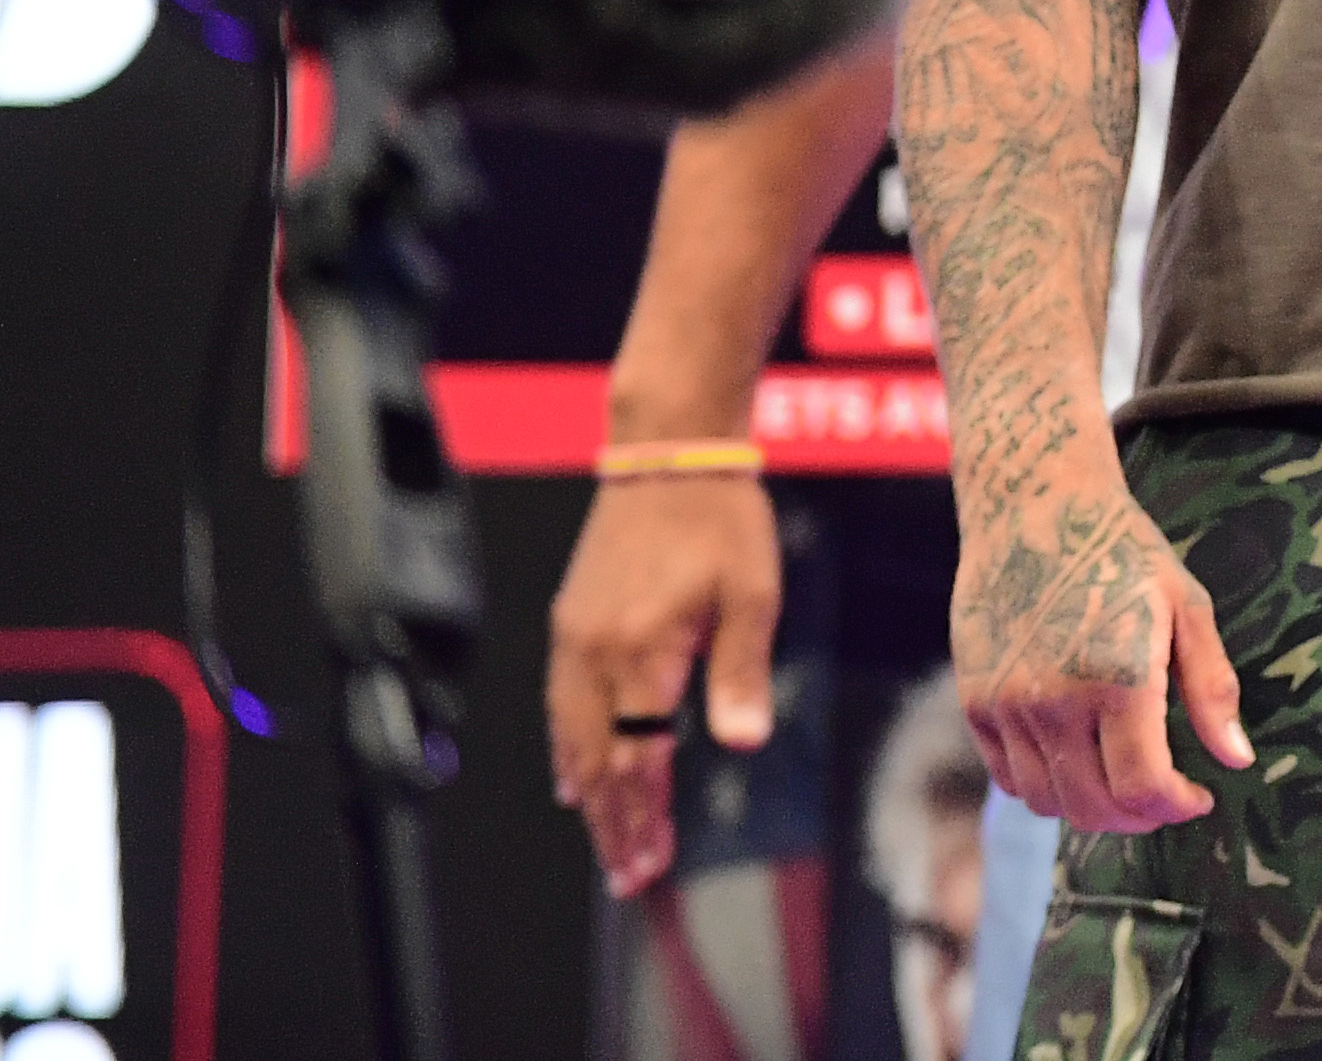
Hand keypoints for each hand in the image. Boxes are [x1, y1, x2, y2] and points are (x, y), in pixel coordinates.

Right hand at [547, 472, 784, 893]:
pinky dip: (568, 748)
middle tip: (628, 874)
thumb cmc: (723, 521)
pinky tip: (574, 774)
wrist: (669, 454)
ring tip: (605, 838)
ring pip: (571, 738)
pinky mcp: (570, 621)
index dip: (645, 815)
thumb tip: (743, 743)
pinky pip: (560, 704)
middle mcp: (596, 653)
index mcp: (643, 652)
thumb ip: (742, 673)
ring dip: (589, 793)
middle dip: (612, 823)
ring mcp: (575, 638)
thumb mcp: (753, 594)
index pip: (639, 758)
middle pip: (598, 760)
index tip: (652, 860)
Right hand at [951, 468, 1252, 833]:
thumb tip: (1238, 759)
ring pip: (1049, 802)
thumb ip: (1212, 689)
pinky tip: (1080, 759)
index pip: (1142, 787)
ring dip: (1092, 809)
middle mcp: (1054, 702)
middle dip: (1139, 817)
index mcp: (1117, 679)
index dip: (1176, 806)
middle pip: (1094, 807)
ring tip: (1125, 781)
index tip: (1198, 797)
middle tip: (1167, 798)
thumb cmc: (1124, 553)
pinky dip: (1047, 787)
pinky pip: (1011, 779)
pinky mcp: (976, 705)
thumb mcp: (1187, 608)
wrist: (1034, 509)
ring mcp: (1007, 707)